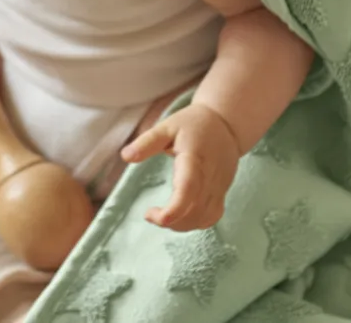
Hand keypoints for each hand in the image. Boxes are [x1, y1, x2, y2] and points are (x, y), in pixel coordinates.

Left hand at [120, 103, 240, 231]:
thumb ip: (147, 142)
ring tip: (162, 216)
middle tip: (150, 214)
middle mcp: (209, 177)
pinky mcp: (222, 193)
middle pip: (194, 211)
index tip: (151, 215)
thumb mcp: (167, 126)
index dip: (173, 209)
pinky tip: (180, 217)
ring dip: (181, 225)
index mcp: (193, 159)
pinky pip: (212, 216)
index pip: (187, 189)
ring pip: (203, 218)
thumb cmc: (192, 124)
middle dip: (171, 221)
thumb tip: (125, 156)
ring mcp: (219, 187)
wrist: (225, 124)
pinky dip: (195, 223)